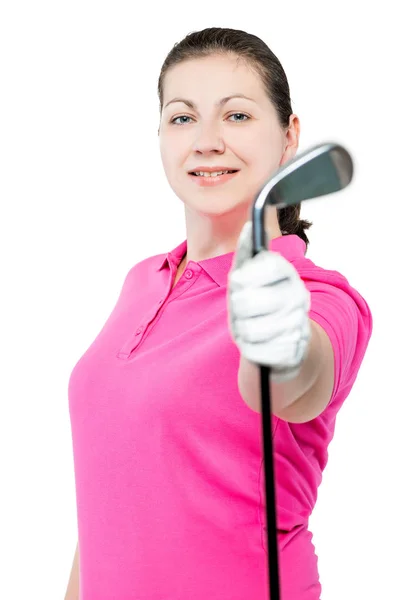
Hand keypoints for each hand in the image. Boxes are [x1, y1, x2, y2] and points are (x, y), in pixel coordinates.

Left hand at [227, 221, 311, 382]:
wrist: (284, 341)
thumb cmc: (261, 303)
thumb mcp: (251, 276)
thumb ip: (248, 252)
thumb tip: (249, 227)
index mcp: (289, 275)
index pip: (266, 266)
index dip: (244, 276)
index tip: (237, 282)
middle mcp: (299, 298)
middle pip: (247, 300)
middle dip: (236, 307)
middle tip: (242, 308)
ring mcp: (298, 325)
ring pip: (248, 329)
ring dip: (242, 330)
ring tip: (250, 326)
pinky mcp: (292, 352)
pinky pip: (255, 351)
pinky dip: (250, 349)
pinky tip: (258, 343)